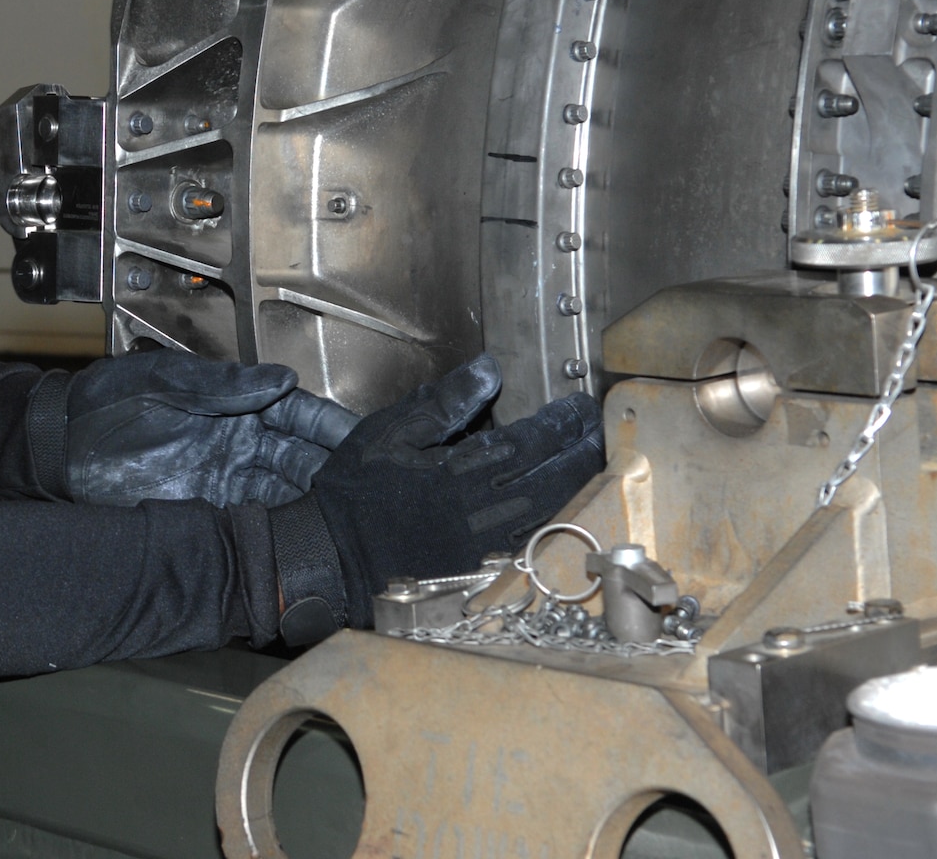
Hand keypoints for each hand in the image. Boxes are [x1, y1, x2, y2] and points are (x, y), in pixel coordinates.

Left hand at [54, 351, 362, 507]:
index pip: (299, 414)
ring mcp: (225, 480)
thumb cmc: (106, 401)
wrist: (61, 445)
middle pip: (302, 459)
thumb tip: (281, 378)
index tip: (363, 440)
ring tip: (348, 522)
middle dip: (336, 473)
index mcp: (237, 405)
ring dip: (315, 507)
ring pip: (286, 495)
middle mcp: (240, 444)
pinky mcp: (206, 512)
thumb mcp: (164, 380)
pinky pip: (252, 524)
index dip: (332, 427)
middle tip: (369, 491)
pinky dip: (278, 533)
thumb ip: (224, 384)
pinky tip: (303, 542)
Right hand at [268, 355, 603, 643]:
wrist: (336, 555)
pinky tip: (562, 500)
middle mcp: (482, 510)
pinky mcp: (482, 566)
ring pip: (551, 510)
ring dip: (578, 483)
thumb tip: (488, 369)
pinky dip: (557, 515)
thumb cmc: (356, 491)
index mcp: (461, 472)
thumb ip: (443, 402)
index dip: (561, 423)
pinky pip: (534, 538)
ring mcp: (486, 544)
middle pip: (553, 478)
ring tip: (591, 459)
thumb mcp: (389, 432)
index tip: (579, 406)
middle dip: (582, 451)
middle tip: (599, 429)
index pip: (531, 441)